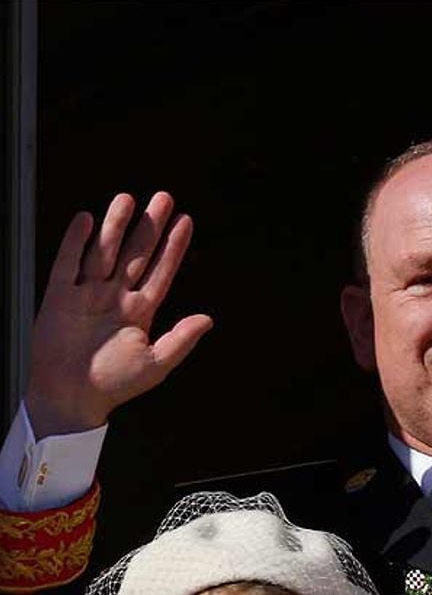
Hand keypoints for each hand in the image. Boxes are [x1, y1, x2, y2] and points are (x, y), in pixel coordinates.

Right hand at [26, 191, 213, 436]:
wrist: (71, 395)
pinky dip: (75, 241)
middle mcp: (115, 298)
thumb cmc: (113, 384)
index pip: (161, 272)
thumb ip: (181, 339)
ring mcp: (87, 294)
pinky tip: (86, 220)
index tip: (186, 222)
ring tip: (128, 199)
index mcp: (140, 312)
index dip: (173, 247)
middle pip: (135, 254)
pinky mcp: (60, 296)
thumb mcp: (156, 363)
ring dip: (116, 226)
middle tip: (163, 198)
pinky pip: (68, 262)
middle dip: (150, 226)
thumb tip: (208, 319)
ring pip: (104, 252)